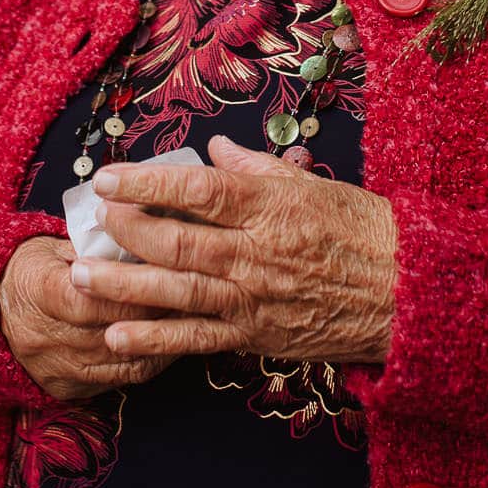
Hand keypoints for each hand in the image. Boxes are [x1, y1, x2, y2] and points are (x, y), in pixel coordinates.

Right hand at [0, 237, 175, 400]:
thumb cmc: (31, 268)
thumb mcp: (53, 245)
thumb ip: (95, 247)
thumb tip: (143, 239)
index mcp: (38, 292)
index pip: (90, 299)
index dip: (131, 291)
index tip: (167, 274)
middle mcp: (44, 337)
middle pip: (111, 332)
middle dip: (156, 315)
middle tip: (193, 295)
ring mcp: (56, 369)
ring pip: (121, 363)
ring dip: (159, 342)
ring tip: (192, 320)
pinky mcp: (66, 389)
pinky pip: (118, 381)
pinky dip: (147, 361)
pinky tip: (169, 343)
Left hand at [70, 135, 398, 363]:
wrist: (406, 293)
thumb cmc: (362, 231)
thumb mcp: (311, 185)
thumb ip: (255, 168)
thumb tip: (215, 147)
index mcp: (269, 207)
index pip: (197, 190)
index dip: (147, 183)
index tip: (108, 177)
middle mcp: (256, 253)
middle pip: (179, 242)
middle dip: (128, 233)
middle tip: (92, 223)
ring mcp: (253, 298)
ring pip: (179, 292)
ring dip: (126, 287)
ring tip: (82, 277)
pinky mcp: (255, 335)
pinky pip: (198, 339)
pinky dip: (156, 340)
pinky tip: (117, 336)